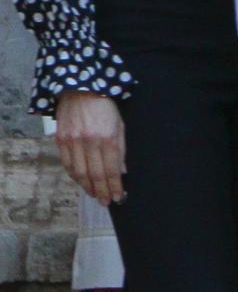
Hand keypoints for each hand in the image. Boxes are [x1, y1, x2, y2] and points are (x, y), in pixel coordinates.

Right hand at [55, 92, 125, 206]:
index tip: (118, 197)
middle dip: (102, 191)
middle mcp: (89, 142)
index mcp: (107, 138)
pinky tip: (82, 182)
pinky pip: (67, 164)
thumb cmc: (106, 107)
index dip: (115, 186)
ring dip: (87, 187)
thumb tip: (122, 172)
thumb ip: (121, 149)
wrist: (81, 89)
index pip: (111, 170)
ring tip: (95, 195)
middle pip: (95, 175)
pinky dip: (75, 176)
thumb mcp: (120, 125)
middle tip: (106, 202)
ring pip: (79, 173)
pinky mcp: (61, 140)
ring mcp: (73, 142)